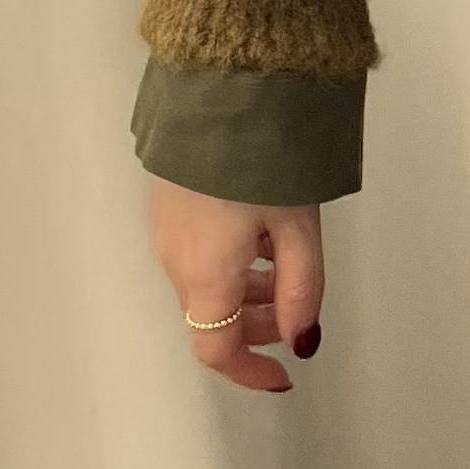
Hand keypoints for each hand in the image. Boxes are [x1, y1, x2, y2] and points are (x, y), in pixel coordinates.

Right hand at [149, 179, 324, 392]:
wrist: (218, 92)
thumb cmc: (263, 161)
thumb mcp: (299, 228)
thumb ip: (302, 288)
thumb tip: (300, 339)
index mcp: (206, 276)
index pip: (216, 350)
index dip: (250, 371)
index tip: (282, 377)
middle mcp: (176, 262)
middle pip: (212, 318)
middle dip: (255, 327)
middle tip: (295, 310)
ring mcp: (166, 232)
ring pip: (205, 286)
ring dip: (246, 294)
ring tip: (285, 263)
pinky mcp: (168, 205)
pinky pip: (198, 256)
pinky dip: (231, 264)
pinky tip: (262, 234)